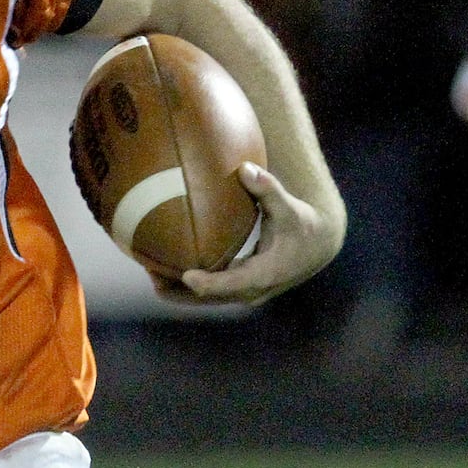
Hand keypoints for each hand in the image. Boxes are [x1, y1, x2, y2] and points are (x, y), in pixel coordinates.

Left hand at [167, 163, 338, 304]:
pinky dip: (189, 286)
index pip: (233, 284)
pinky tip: (166, 271)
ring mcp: (246, 292)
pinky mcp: (241, 288)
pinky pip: (211, 291)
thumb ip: (267, 188)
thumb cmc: (300, 223)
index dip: (209, 283)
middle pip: (212, 298)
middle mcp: (254, 289)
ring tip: (150, 275)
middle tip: (152, 276)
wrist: (316, 246)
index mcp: (265, 273)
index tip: (187, 276)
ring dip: (180, 292)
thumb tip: (245, 167)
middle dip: (181, 291)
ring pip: (208, 299)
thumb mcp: (287, 206)